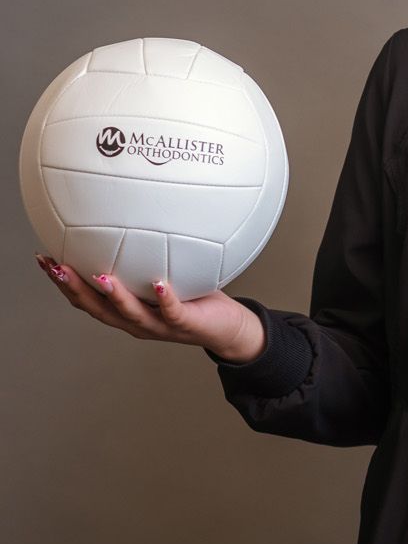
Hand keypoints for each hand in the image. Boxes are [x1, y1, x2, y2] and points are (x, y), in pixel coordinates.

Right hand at [32, 254, 263, 359]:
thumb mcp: (164, 272)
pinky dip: (163, 297)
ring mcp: (159, 325)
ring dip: (113, 296)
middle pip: (96, 309)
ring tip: (99, 276)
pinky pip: (172, 312)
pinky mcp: (185, 325)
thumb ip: (146, 254)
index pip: (85, 298)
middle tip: (55, 267)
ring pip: (129, 314)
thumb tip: (134, 214)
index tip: (43, 259)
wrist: (228, 328)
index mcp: (125, 311)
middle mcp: (136, 321)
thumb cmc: (194, 298)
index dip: (62, 282)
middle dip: (74, 288)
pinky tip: (157, 282)